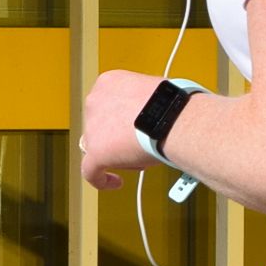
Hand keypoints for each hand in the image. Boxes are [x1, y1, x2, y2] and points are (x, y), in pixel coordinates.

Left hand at [80, 70, 168, 190]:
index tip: (133, 124)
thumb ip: (145, 102)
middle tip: (139, 142)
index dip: (121, 117)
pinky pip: (91, 171)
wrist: (174, 116)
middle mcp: (95, 102)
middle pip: (100, 125)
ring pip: (98, 147)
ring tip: (142, 158)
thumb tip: (153, 114)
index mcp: (108, 83)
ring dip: (117, 155)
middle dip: (117, 136)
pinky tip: (115, 182)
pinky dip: (101, 179)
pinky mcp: (96, 152)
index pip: (108, 103)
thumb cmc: (174, 103)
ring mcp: (92, 127)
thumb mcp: (156, 90)